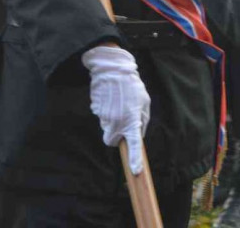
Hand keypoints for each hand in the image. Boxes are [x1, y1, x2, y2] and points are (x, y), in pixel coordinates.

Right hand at [82, 45, 150, 173]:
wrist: (111, 68)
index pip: (134, 145)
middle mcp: (117, 121)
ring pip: (106, 127)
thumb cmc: (131, 85)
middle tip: (121, 119)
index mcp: (132, 120)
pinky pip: (100, 115)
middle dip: (115, 135)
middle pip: (112, 140)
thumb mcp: (144, 101)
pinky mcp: (96, 110)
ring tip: (116, 102)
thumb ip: (143, 119)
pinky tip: (109, 98)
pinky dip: (104, 110)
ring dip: (111, 120)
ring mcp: (104, 116)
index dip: (135, 159)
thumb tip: (138, 133)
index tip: (135, 172)